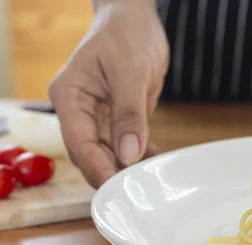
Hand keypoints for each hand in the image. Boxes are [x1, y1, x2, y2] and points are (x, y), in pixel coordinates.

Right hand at [49, 0, 168, 186]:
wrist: (136, 20)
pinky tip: (157, 164)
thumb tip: (128, 154)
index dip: (96, 168)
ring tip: (150, 182)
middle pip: (92, 154)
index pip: (78, 142)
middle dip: (112, 173)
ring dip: (129, 168)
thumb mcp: (130, 72)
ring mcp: (99, 116)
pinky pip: (127, 144)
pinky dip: (141, 155)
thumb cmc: (126, 35)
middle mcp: (80, 111)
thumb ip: (129, 113)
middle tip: (137, 193)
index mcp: (70, 96)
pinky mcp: (118, 118)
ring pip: (110, 153)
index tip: (116, 187)